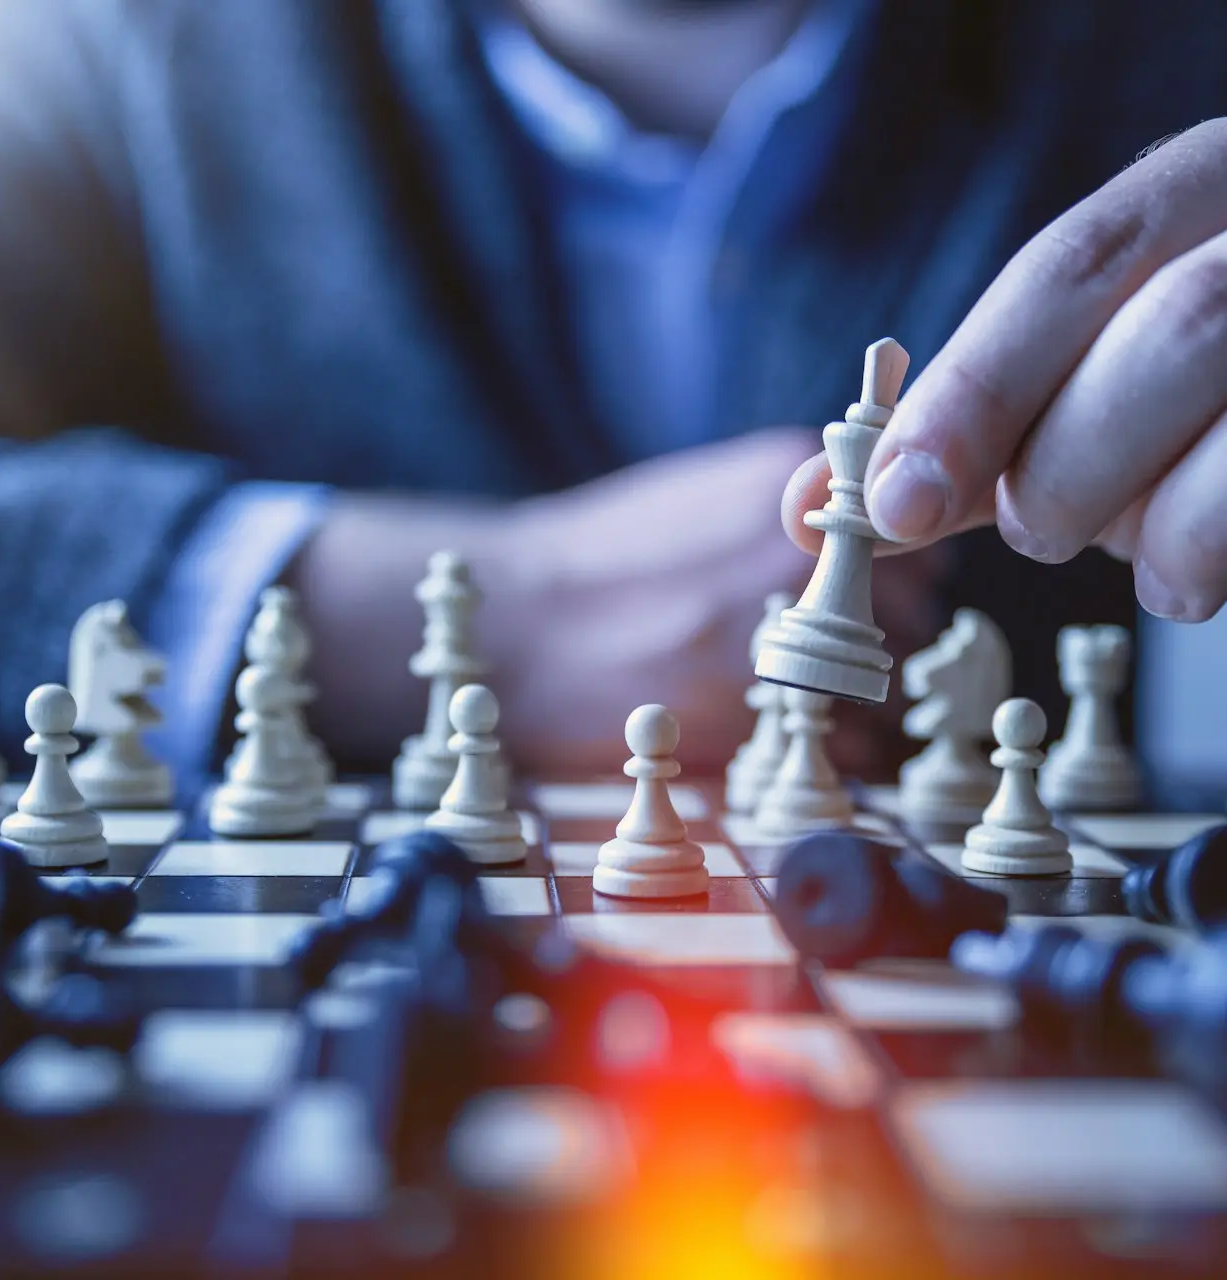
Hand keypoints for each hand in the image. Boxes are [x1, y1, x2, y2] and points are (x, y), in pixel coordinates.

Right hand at [289, 429, 943, 778]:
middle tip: (820, 664)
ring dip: (860, 706)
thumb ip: (789, 515)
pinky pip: (851, 750)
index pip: (916, 539)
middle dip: (877, 646)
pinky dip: (834, 757)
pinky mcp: (757, 718)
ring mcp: (783, 636)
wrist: (514, 625)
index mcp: (788, 484)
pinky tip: (775, 739)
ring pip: (888, 689)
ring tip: (792, 706)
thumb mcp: (700, 497)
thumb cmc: (599, 564)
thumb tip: (861, 548)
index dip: (894, 582)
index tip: (863, 605)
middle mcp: (800, 555)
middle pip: (910, 616)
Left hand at [782, 118, 1226, 622]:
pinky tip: (1190, 579)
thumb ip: (951, 444)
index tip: (899, 504)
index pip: (1069, 268)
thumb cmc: (1168, 414)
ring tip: (1137, 562)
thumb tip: (803, 503)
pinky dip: (1213, 548)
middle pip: (1172, 326)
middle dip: (1072, 461)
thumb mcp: (1057, 407)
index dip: (975, 392)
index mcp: (1185, 197)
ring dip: (1153, 513)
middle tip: (1039, 531)